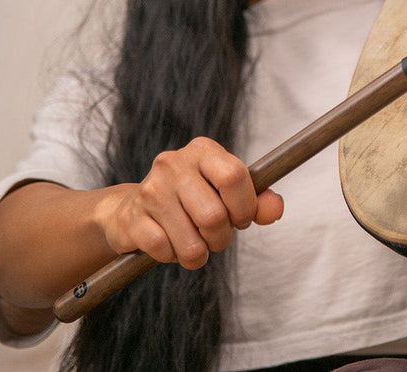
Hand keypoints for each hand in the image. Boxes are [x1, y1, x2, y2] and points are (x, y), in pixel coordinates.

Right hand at [96, 137, 283, 268]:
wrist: (132, 210)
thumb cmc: (191, 200)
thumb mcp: (227, 194)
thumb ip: (257, 201)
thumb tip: (275, 209)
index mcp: (203, 150)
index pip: (234, 177)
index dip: (244, 207)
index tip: (241, 219)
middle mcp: (173, 164)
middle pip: (213, 216)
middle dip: (221, 238)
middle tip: (216, 238)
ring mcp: (150, 190)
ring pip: (190, 241)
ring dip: (198, 254)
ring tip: (194, 246)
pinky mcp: (132, 218)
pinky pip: (164, 250)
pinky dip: (172, 257)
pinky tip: (169, 245)